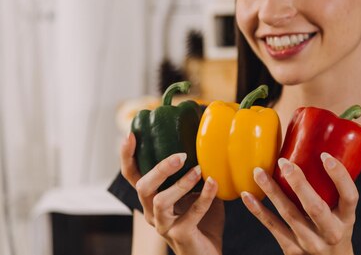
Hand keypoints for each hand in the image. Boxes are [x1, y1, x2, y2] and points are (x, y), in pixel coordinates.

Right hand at [120, 133, 223, 254]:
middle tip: (180, 156)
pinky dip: (204, 197)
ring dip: (180, 184)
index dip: (128, 157)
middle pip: (142, 187)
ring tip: (198, 170)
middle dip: (159, 169)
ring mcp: (164, 226)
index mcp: (152, 199)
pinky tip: (214, 183)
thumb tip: (209, 141)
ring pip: (160, 202)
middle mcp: (152, 212)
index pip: (133, 176)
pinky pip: (190, 214)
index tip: (131, 135)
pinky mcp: (181, 236)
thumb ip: (198, 171)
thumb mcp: (198, 191)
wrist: (208, 253)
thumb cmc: (202, 221)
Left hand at [241, 153, 357, 254]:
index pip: (349, 196)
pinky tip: (247, 196)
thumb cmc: (335, 228)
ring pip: (289, 215)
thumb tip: (317, 145)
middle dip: (299, 185)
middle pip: (315, 208)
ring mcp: (310, 242)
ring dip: (272, 192)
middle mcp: (330, 232)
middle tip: (285, 163)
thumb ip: (333, 187)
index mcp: (347, 218)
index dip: (339, 176)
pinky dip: (258, 211)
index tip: (325, 156)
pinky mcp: (292, 249)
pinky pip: (273, 227)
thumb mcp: (343, 213)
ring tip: (258, 171)